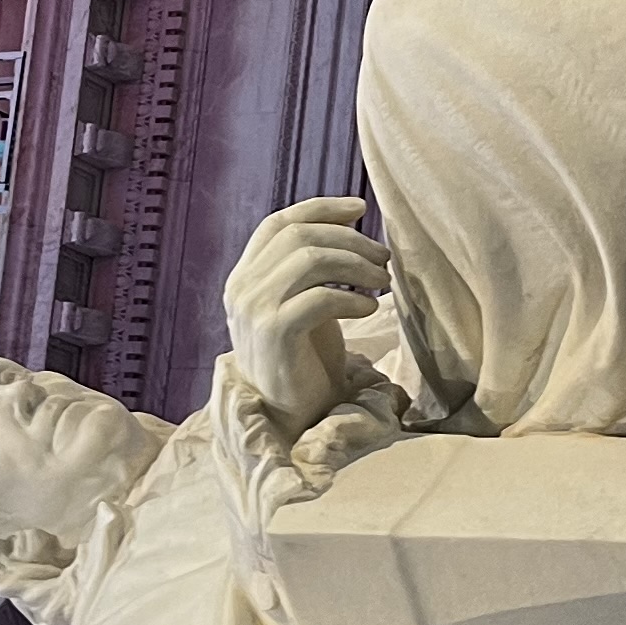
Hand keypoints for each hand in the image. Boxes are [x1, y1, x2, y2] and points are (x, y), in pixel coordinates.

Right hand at [223, 198, 392, 429]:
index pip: (279, 223)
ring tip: (383, 281)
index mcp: (244, 276)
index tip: (362, 208)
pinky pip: (320, 297)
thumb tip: (352, 223)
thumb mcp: (304, 303)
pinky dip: (352, 297)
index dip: (321, 208)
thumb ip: (311, 267)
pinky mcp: (274, 333)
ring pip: (310, 259)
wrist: (288, 416)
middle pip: (299, 236)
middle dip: (350, 239)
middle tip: (384, 257)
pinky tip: (370, 308)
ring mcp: (253, 310)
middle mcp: (241, 288)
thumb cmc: (303, 359)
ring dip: (356, 264)